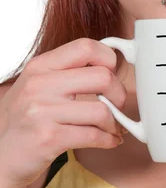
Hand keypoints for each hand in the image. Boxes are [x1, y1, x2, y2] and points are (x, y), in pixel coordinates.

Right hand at [0, 38, 126, 187]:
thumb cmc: (24, 121)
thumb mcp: (37, 86)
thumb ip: (67, 71)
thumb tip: (110, 63)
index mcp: (40, 66)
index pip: (86, 47)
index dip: (108, 59)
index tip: (113, 73)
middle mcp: (39, 85)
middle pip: (102, 77)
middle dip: (119, 94)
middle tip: (117, 105)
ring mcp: (42, 112)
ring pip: (102, 110)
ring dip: (114, 122)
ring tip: (111, 127)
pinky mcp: (49, 139)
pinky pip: (94, 135)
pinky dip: (109, 140)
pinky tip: (108, 140)